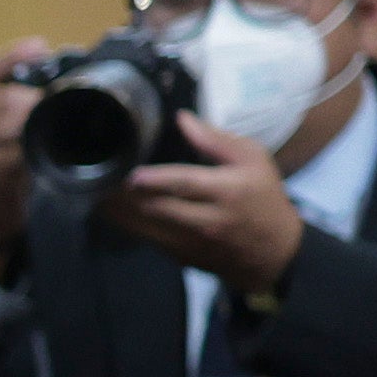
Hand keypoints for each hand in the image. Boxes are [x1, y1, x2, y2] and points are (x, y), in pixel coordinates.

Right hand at [0, 39, 55, 264]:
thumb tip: (44, 71)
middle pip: (6, 96)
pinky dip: (39, 144)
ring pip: (17, 119)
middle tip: (60, 99)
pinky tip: (46, 145)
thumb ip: (0, 102)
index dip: (12, 57)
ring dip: (41, 120)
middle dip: (36, 97)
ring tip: (55, 124)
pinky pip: (22, 147)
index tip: (40, 45)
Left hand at [102, 113, 307, 294]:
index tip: (132, 174)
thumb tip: (182, 118)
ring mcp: (195, 243)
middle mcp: (209, 220)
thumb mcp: (253, 160)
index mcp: (227, 190)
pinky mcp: (184, 258)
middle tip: (106, 180)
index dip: (156, 180)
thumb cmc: (264, 197)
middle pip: (159, 208)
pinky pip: (150, 241)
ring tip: (101, 195)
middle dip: (129, 196)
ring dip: (123, 213)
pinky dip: (132, 226)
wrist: (276, 251)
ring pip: (148, 229)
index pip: (186, 184)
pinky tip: (117, 213)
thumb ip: (216, 140)